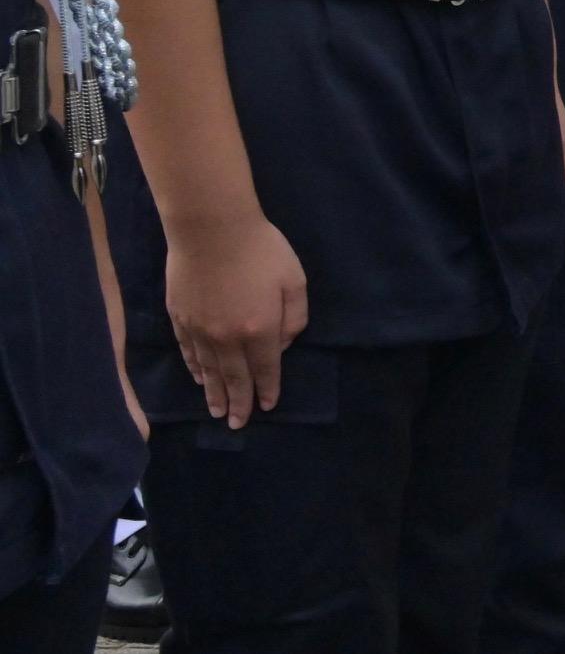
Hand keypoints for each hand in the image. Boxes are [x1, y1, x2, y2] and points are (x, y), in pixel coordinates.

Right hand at [163, 211, 306, 426]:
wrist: (211, 230)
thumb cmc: (261, 250)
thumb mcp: (294, 280)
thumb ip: (294, 318)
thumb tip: (282, 346)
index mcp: (259, 330)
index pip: (265, 369)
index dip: (267, 389)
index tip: (268, 406)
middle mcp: (227, 338)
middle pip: (234, 378)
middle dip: (239, 403)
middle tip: (238, 424)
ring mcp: (200, 331)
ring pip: (208, 371)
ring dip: (214, 394)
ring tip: (218, 412)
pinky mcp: (180, 319)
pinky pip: (189, 354)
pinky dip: (195, 370)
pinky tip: (198, 379)